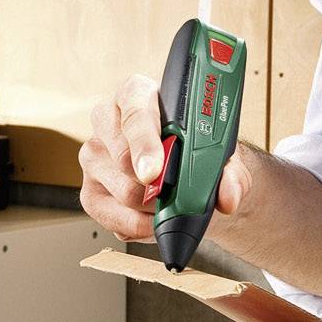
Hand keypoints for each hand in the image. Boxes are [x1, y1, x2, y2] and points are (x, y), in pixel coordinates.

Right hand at [78, 73, 247, 242]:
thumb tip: (228, 196)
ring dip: (153, 206)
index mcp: (137, 95)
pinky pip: (111, 217)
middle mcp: (108, 122)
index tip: (155, 171)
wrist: (188, 179)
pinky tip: (154, 218)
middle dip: (151, 183)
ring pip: (123, 191)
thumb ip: (231, 172)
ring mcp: (95, 157)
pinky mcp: (90, 192)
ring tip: (171, 202)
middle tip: (174, 194)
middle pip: (120, 154)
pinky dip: (139, 225)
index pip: (134, 112)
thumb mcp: (222, 155)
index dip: (144, 142)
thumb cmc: (196, 152)